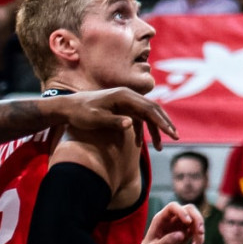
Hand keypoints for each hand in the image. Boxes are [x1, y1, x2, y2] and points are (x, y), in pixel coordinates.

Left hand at [52, 87, 176, 148]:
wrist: (67, 107)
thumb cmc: (80, 113)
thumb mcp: (94, 119)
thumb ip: (113, 121)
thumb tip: (130, 124)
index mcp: (125, 97)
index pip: (149, 109)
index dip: (162, 122)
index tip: (171, 134)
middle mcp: (129, 97)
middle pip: (153, 109)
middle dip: (165, 124)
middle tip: (175, 137)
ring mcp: (126, 102)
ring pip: (147, 115)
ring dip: (155, 130)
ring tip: (160, 146)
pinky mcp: (122, 108)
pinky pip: (138, 118)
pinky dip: (142, 131)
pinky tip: (141, 145)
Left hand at [137, 203, 206, 243]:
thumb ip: (166, 242)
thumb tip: (181, 235)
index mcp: (161, 219)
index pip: (173, 207)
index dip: (182, 212)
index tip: (188, 222)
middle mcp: (172, 219)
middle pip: (189, 210)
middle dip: (197, 219)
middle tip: (200, 232)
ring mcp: (180, 225)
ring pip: (196, 220)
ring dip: (200, 232)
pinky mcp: (187, 233)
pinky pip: (198, 231)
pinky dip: (200, 239)